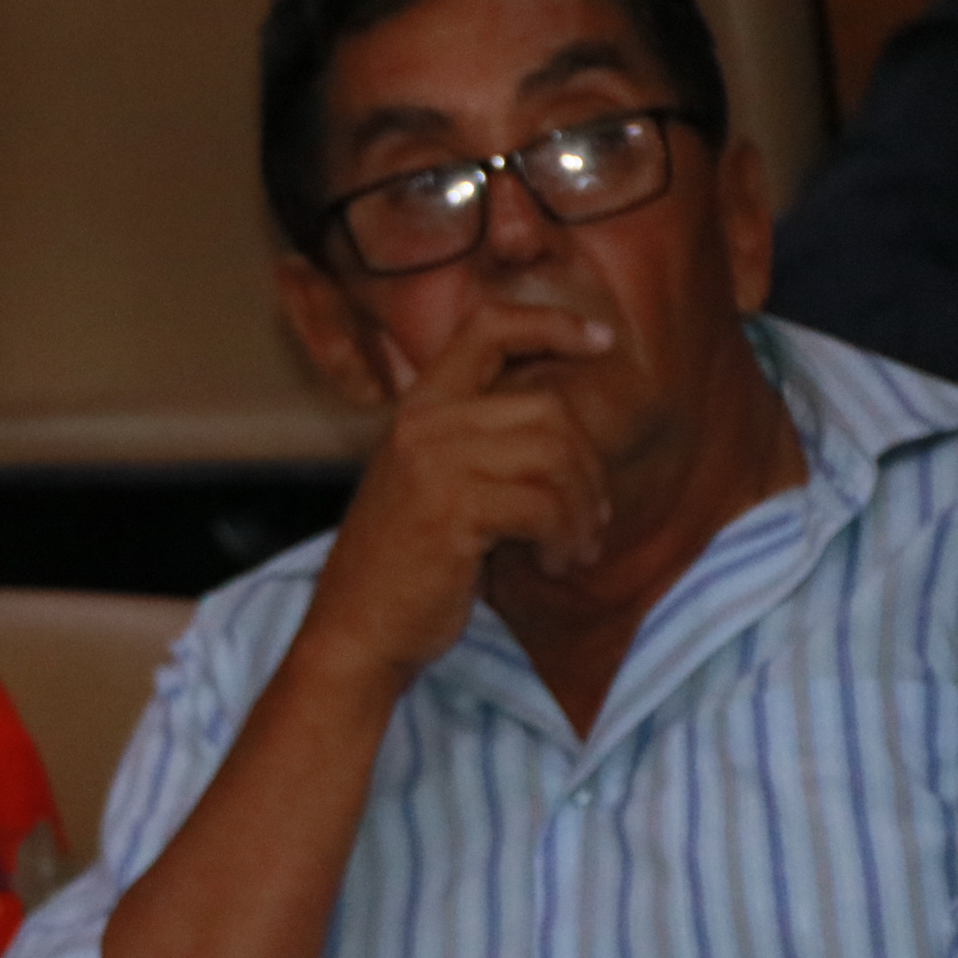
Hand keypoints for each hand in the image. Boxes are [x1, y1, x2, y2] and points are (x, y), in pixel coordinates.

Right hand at [300, 303, 614, 689]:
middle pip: (548, 407)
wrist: (357, 633)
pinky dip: (565, 538)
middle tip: (590, 519)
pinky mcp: (453, 510)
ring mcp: (434, 464)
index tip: (600, 341)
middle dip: (588, 467)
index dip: (551, 324)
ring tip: (574, 547)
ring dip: (582, 510)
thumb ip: (480, 443)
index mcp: (417, 410)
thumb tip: (567, 423)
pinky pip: (545, 505)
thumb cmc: (405, 568)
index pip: (487, 329)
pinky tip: (553, 564)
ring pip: (555, 455)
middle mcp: (423, 425)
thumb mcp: (433, 485)